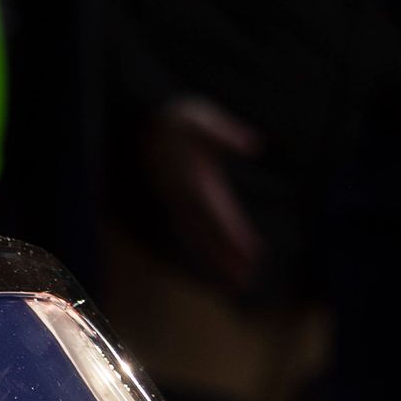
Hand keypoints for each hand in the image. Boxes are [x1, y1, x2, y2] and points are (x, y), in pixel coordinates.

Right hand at [142, 96, 265, 293]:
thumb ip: (225, 133)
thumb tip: (254, 145)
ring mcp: (182, 200)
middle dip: (227, 256)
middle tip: (246, 281)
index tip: (251, 253)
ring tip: (239, 281)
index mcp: (194, 178)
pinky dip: (208, 248)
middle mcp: (186, 195)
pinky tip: (221, 261)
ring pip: (200, 235)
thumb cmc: (177, 120)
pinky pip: (195, 230)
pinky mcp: (183, 201)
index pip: (217, 212)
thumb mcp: (201, 119)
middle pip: (208, 231)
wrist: (145, 125)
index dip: (233, 233)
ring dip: (219, 259)